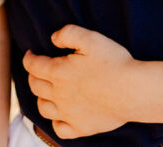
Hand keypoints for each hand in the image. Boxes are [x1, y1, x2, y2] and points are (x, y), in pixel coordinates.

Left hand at [22, 25, 137, 138]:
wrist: (133, 91)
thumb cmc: (114, 63)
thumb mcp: (92, 39)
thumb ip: (69, 33)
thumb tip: (53, 38)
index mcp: (59, 72)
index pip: (33, 66)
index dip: (28, 58)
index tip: (30, 54)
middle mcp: (59, 95)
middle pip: (35, 86)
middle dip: (33, 76)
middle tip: (37, 70)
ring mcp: (68, 114)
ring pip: (43, 108)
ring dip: (41, 98)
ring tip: (46, 92)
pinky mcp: (81, 127)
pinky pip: (60, 130)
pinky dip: (56, 123)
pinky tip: (60, 116)